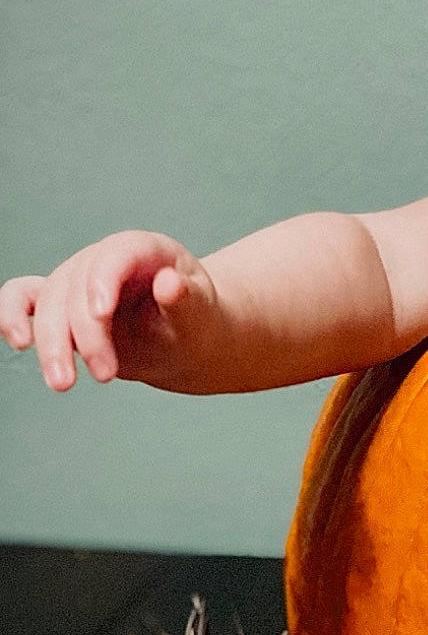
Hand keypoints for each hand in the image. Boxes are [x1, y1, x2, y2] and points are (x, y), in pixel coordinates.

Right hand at [0, 231, 216, 390]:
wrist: (184, 339)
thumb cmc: (196, 322)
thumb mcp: (201, 313)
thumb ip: (186, 299)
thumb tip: (169, 283)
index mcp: (145, 250)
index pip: (117, 254)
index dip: (103, 279)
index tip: (101, 314)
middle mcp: (104, 259)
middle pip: (77, 284)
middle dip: (85, 332)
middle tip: (105, 377)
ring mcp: (77, 279)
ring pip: (48, 301)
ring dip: (50, 343)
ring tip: (63, 384)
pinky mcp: (60, 303)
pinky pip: (23, 299)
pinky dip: (11, 316)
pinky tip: (16, 341)